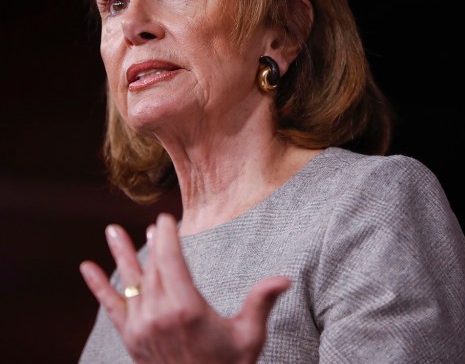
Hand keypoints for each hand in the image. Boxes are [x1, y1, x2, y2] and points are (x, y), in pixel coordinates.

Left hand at [80, 212, 290, 362]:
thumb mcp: (250, 335)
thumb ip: (262, 301)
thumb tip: (284, 279)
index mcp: (188, 309)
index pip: (171, 261)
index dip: (167, 237)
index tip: (167, 219)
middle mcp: (159, 316)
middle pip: (152, 268)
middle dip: (153, 242)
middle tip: (155, 223)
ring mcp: (142, 328)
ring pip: (131, 282)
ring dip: (121, 254)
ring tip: (111, 230)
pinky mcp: (132, 339)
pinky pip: (112, 307)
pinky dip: (99, 287)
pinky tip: (87, 268)